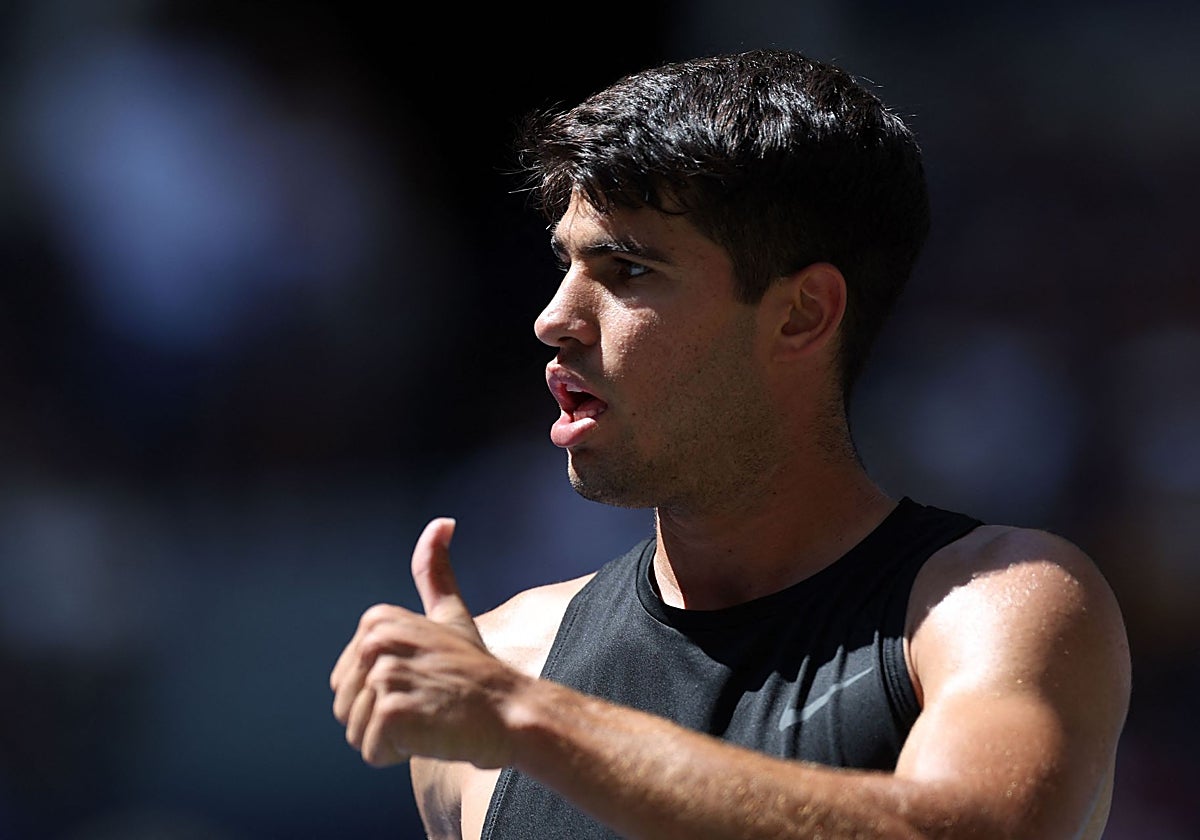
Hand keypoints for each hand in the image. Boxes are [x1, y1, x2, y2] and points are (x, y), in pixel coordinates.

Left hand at [330, 517, 519, 767]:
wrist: (513, 712)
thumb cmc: (479, 673)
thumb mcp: (451, 615)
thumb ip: (436, 572)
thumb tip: (442, 522)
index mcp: (377, 622)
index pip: (346, 684)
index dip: (385, 696)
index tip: (425, 683)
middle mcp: (374, 642)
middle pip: (345, 709)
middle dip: (384, 721)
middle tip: (429, 705)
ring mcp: (383, 673)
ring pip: (357, 733)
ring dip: (392, 740)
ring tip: (430, 718)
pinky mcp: (390, 709)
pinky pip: (372, 751)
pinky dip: (399, 755)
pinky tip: (431, 733)